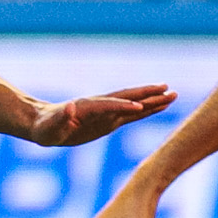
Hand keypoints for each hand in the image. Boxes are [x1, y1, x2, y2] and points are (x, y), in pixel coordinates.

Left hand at [29, 82, 175, 148]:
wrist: (44, 124)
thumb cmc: (45, 128)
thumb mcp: (49, 127)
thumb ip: (60, 118)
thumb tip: (68, 107)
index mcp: (88, 107)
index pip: (109, 105)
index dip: (123, 106)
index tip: (140, 106)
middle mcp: (101, 106)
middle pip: (128, 98)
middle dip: (148, 95)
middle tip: (169, 90)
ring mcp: (107, 112)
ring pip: (134, 104)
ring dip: (153, 100)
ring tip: (173, 95)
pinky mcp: (110, 120)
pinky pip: (132, 114)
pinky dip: (147, 110)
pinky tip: (159, 107)